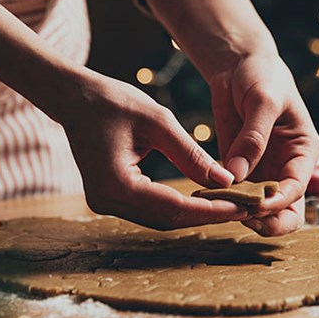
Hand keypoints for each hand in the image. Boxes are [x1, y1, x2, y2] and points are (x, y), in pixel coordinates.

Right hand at [43, 68, 246, 229]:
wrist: (75, 98)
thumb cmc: (114, 101)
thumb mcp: (158, 122)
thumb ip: (191, 154)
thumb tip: (226, 181)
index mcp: (116, 183)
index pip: (173, 206)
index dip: (210, 210)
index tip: (241, 206)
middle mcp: (106, 201)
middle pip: (167, 219)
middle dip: (207, 215)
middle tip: (243, 208)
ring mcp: (104, 203)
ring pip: (160, 219)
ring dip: (194, 213)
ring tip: (229, 205)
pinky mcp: (108, 198)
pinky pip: (150, 209)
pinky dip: (178, 206)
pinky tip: (203, 199)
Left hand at [209, 50, 318, 235]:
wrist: (238, 65)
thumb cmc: (260, 75)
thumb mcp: (261, 100)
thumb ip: (253, 138)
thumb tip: (237, 175)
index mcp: (304, 151)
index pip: (297, 188)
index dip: (278, 201)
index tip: (255, 205)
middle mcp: (287, 167)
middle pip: (287, 211)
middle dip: (268, 220)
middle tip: (241, 216)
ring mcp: (264, 172)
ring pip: (262, 211)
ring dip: (243, 214)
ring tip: (220, 207)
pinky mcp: (241, 171)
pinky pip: (236, 195)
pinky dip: (224, 200)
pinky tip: (206, 197)